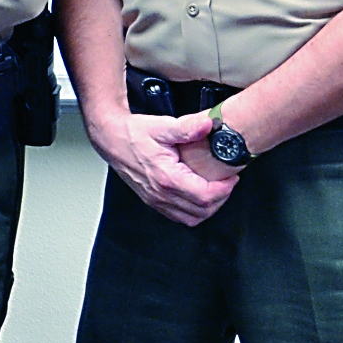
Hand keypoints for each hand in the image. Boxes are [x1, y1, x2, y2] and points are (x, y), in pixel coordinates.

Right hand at [90, 110, 238, 226]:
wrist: (111, 138)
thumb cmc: (134, 133)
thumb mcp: (162, 126)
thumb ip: (188, 127)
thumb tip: (209, 124)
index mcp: (166, 177)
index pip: (205, 196)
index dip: (224, 189)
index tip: (231, 176)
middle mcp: (160, 193)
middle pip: (202, 210)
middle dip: (221, 198)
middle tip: (226, 182)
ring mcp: (156, 200)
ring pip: (192, 218)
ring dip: (208, 207)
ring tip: (215, 190)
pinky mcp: (153, 201)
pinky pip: (179, 217)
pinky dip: (193, 211)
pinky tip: (197, 196)